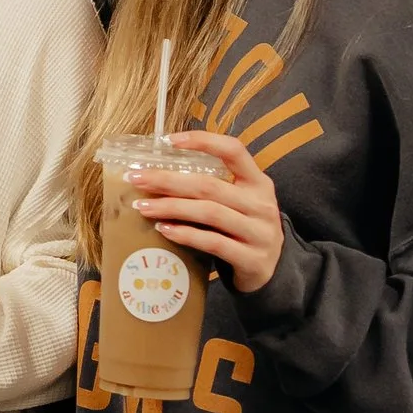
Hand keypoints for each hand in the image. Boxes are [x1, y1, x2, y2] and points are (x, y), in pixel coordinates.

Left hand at [130, 130, 284, 295]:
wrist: (275, 272)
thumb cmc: (245, 230)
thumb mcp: (240, 204)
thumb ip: (213, 189)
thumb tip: (159, 175)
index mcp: (259, 182)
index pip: (234, 151)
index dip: (204, 141)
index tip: (169, 140)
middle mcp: (262, 204)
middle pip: (210, 186)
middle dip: (168, 180)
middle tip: (136, 178)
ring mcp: (259, 233)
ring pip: (209, 213)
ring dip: (171, 208)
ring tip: (143, 207)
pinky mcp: (251, 259)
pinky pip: (213, 243)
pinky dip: (186, 235)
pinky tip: (164, 229)